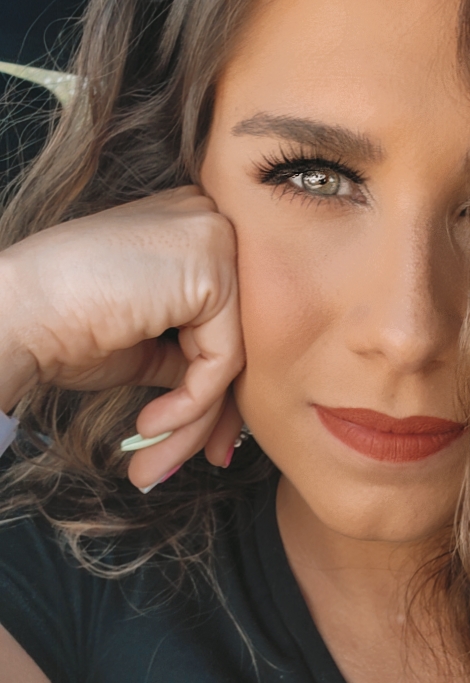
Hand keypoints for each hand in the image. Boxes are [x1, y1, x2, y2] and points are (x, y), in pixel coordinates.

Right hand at [0, 187, 244, 486]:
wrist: (14, 312)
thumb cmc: (63, 325)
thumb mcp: (144, 344)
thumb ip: (189, 357)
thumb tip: (223, 402)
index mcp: (189, 228)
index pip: (226, 319)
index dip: (217, 388)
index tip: (208, 442)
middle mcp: (208, 220)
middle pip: (235, 337)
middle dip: (217, 414)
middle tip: (207, 461)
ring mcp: (213, 237)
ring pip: (231, 356)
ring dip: (195, 424)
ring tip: (156, 462)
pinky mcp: (212, 267)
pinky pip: (220, 361)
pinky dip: (189, 406)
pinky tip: (149, 425)